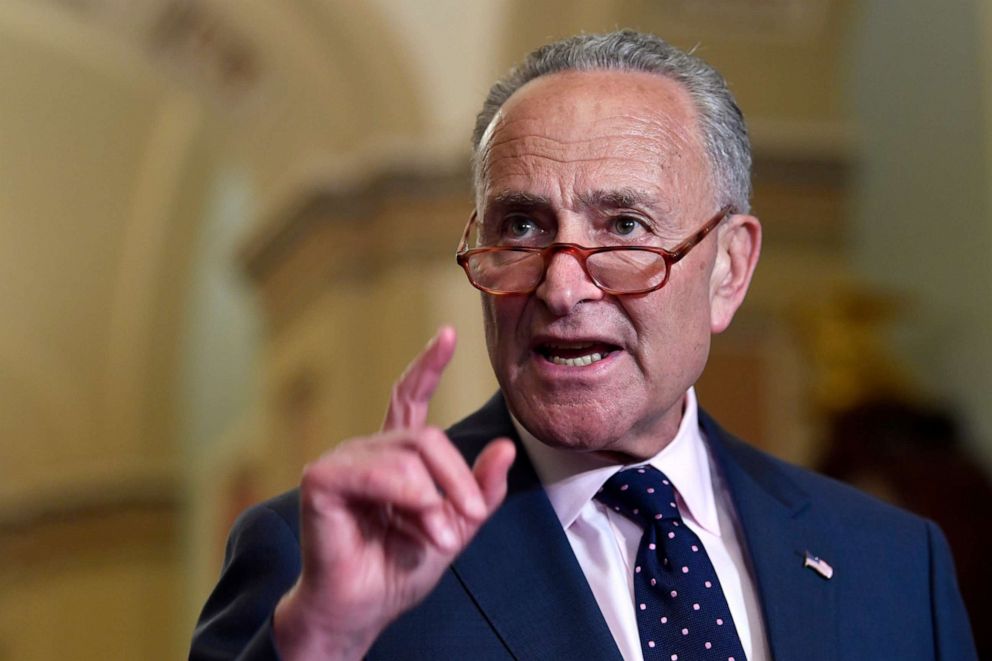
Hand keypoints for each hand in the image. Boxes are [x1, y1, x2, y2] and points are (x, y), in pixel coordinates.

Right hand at [273, 326, 515, 659]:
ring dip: (432, 498)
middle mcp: (367, 451)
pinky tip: (408, 519)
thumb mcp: (455, 527)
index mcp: (395, 458)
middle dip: (455, 479)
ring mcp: (342, 461)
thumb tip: (506, 447)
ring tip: (435, 536)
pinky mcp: (321, 479)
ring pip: (408, 453)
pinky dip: (404, 495)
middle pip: (427, 436)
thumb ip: (480, 491)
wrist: (364, 609)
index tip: (447, 334)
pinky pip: (376, 470)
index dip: (427, 365)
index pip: (409, 398)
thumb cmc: (400, 568)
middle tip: (464, 523)